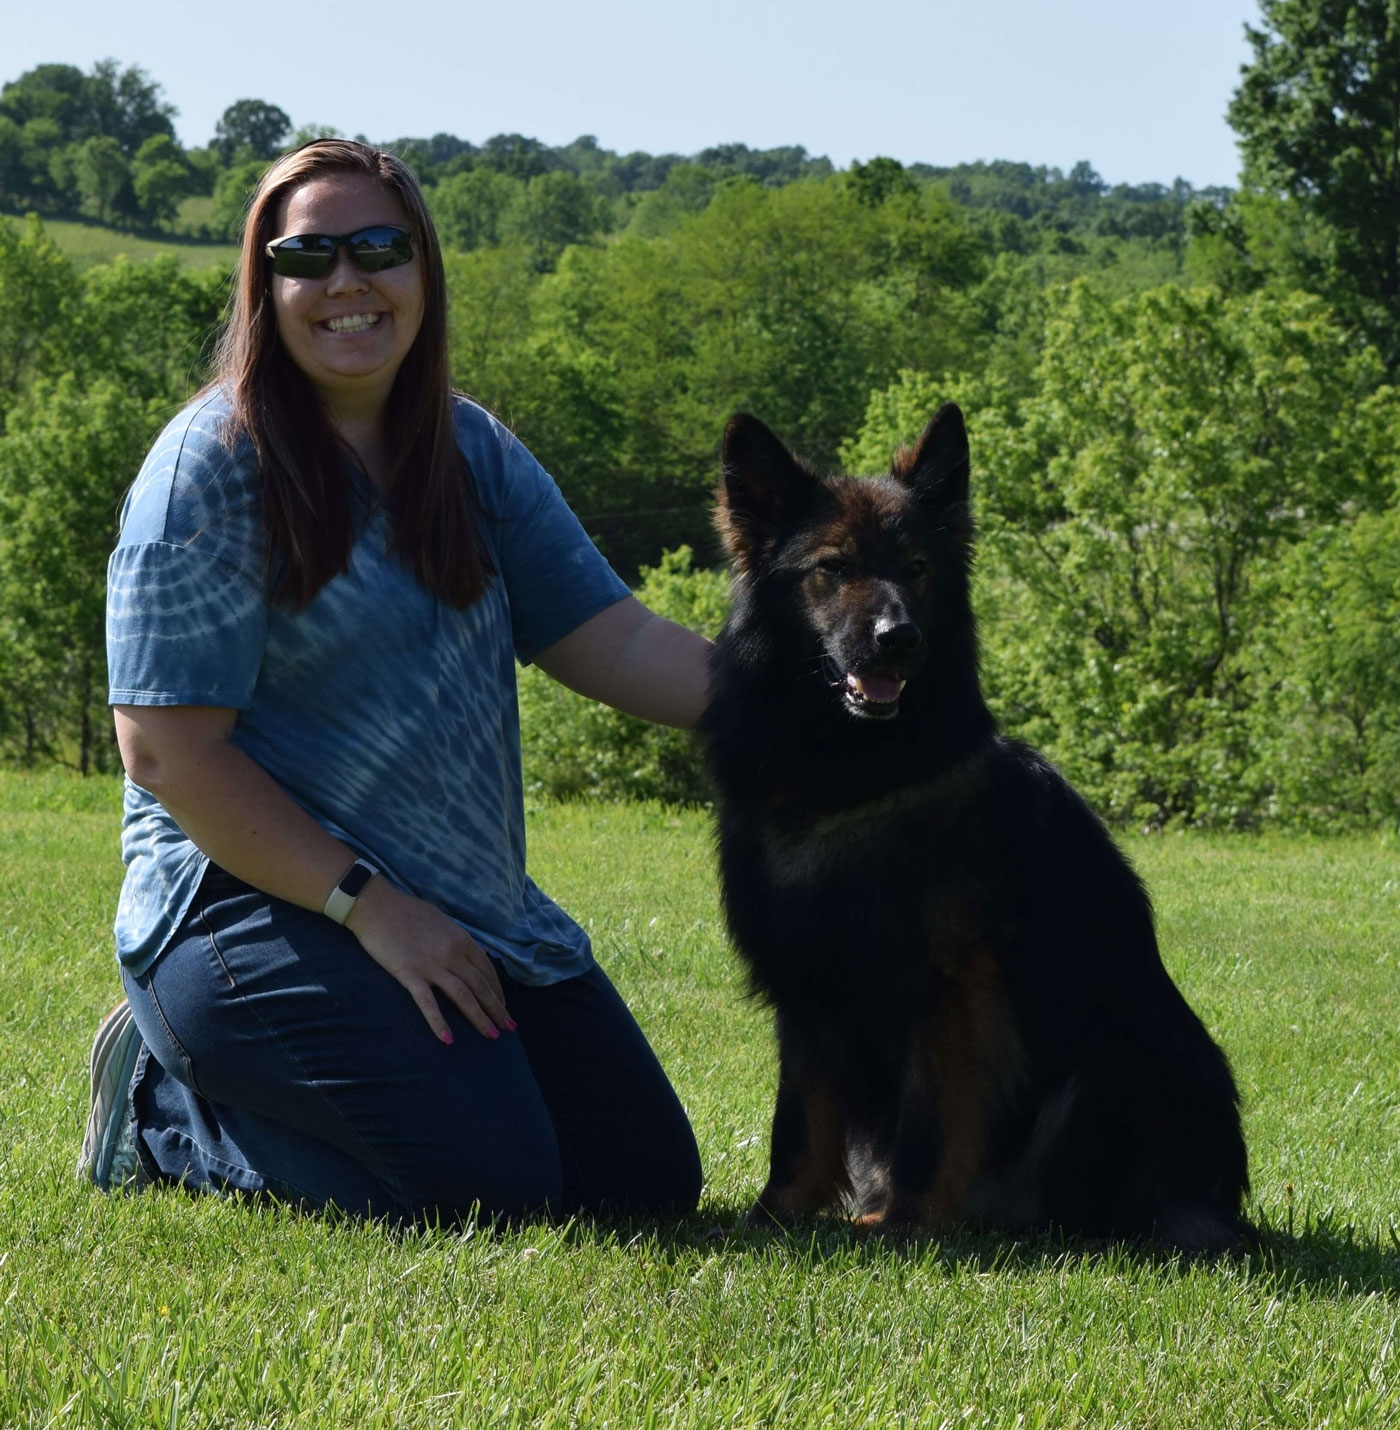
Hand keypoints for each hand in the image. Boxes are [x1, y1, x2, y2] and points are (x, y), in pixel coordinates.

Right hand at [344, 877, 512, 1042]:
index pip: (487, 970)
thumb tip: (480, 953)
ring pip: (463, 996)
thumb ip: (461, 940)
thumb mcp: (444, 921)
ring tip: (492, 1035)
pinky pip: (428, 1002)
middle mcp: (453, 953)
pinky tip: (448, 1040)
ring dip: (480, 1017)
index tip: (503, 1006)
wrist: (377, 906)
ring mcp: (432, 964)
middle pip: (481, 986)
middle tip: (509, 1028)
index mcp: (462, 940)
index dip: (497, 990)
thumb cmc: (408, 912)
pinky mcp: (410, 974)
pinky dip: (439, 1022)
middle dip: (497, 1009)